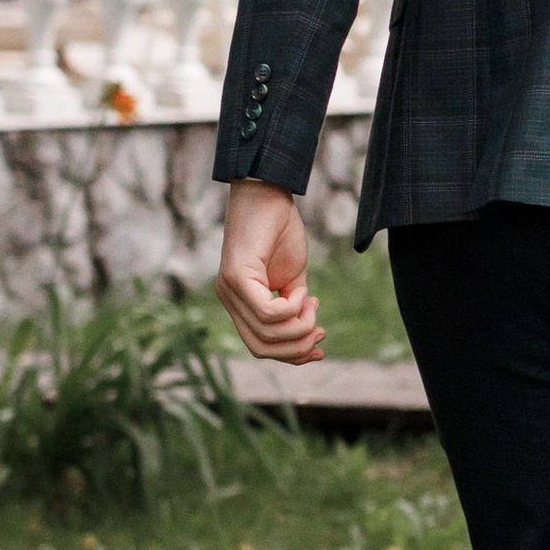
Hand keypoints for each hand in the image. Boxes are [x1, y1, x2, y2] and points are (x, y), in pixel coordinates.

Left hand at [215, 179, 323, 363]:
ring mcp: (230, 291)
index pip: (260, 347)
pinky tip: (301, 290)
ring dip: (299, 326)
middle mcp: (229, 301)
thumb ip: (295, 305)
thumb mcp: (293, 277)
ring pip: (266, 334)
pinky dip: (292, 308)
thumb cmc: (280, 230)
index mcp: (241, 303)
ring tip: (312, 304)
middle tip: (320, 330)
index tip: (319, 345)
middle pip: (261, 348)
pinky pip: (268, 313)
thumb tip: (309, 332)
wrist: (268, 194)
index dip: (291, 354)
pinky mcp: (236, 278)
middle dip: (297, 348)